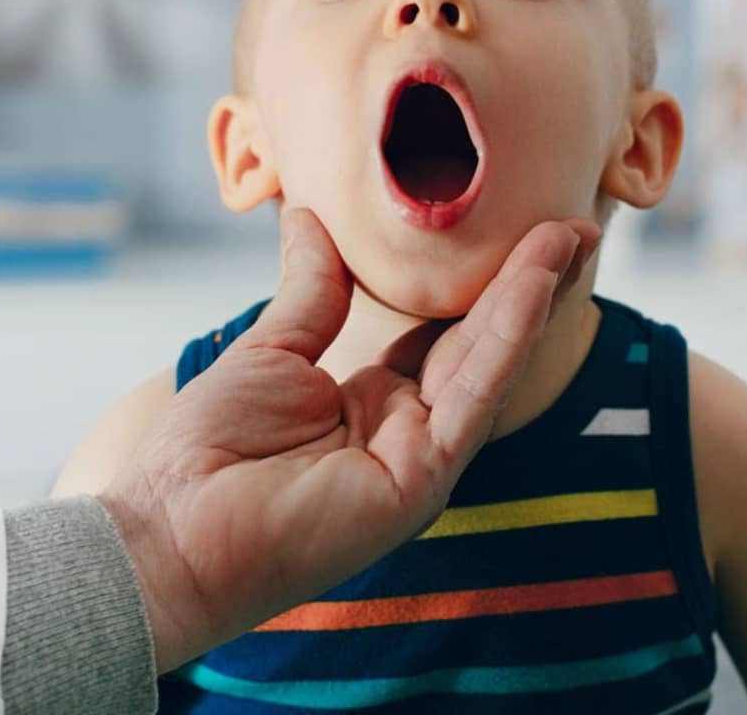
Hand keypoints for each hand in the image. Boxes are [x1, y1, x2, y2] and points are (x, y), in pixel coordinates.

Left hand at [97, 208, 598, 670]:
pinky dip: (507, 334)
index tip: (514, 224)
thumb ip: (311, 289)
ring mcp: (419, 458)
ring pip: (489, 362)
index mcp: (370, 405)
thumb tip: (309, 215)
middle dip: (530, 281)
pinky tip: (532, 282)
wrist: (170, 531)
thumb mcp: (271, 350)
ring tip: (573, 233)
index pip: (442, 331)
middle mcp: (406, 432)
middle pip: (480, 342)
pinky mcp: (421, 479)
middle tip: (576, 223)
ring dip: (533, 295)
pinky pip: (472, 395)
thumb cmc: (205, 454)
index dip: (480, 280)